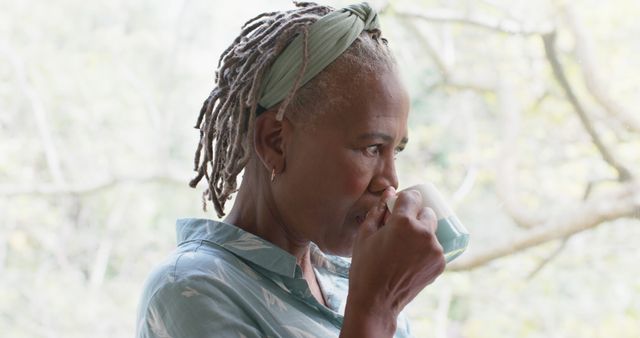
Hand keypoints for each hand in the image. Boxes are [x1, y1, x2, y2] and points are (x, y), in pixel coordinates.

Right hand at [341, 188, 445, 336]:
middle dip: (416, 216)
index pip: (413, 197)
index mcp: (404, 222)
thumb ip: (378, 210)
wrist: (376, 301)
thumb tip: (390, 192)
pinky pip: (435, 248)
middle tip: (401, 230)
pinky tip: (410, 260)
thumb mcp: (365, 234)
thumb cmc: (365, 266)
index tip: (398, 207)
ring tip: (404, 249)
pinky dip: (426, 250)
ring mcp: (435, 250)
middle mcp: (424, 233)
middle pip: (427, 213)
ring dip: (422, 234)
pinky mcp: (440, 264)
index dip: (404, 200)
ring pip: (432, 232)